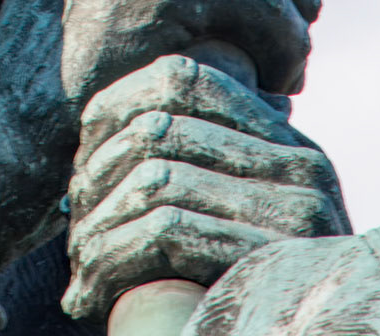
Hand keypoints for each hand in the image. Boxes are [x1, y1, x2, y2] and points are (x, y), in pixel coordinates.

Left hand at [62, 57, 348, 322]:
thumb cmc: (255, 301)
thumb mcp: (244, 221)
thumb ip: (206, 167)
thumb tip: (99, 119)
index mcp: (290, 144)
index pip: (184, 79)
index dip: (117, 105)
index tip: (83, 154)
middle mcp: (304, 166)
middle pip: (160, 128)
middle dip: (100, 177)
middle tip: (75, 222)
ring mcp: (298, 211)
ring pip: (157, 179)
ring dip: (100, 229)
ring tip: (80, 265)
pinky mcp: (274, 258)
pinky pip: (167, 231)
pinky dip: (114, 260)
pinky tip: (93, 294)